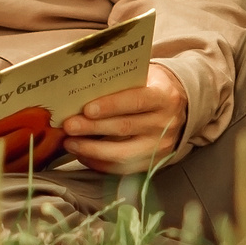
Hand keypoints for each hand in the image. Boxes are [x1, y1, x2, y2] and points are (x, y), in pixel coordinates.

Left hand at [62, 62, 186, 172]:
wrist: (176, 107)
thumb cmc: (149, 87)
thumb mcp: (142, 76)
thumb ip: (119, 81)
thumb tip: (81, 89)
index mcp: (164, 97)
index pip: (136, 101)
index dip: (111, 105)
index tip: (87, 109)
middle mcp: (165, 123)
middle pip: (125, 128)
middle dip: (92, 128)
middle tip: (68, 126)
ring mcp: (161, 146)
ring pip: (123, 153)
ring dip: (92, 150)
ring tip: (70, 143)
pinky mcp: (154, 163)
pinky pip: (124, 168)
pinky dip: (100, 163)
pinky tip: (82, 154)